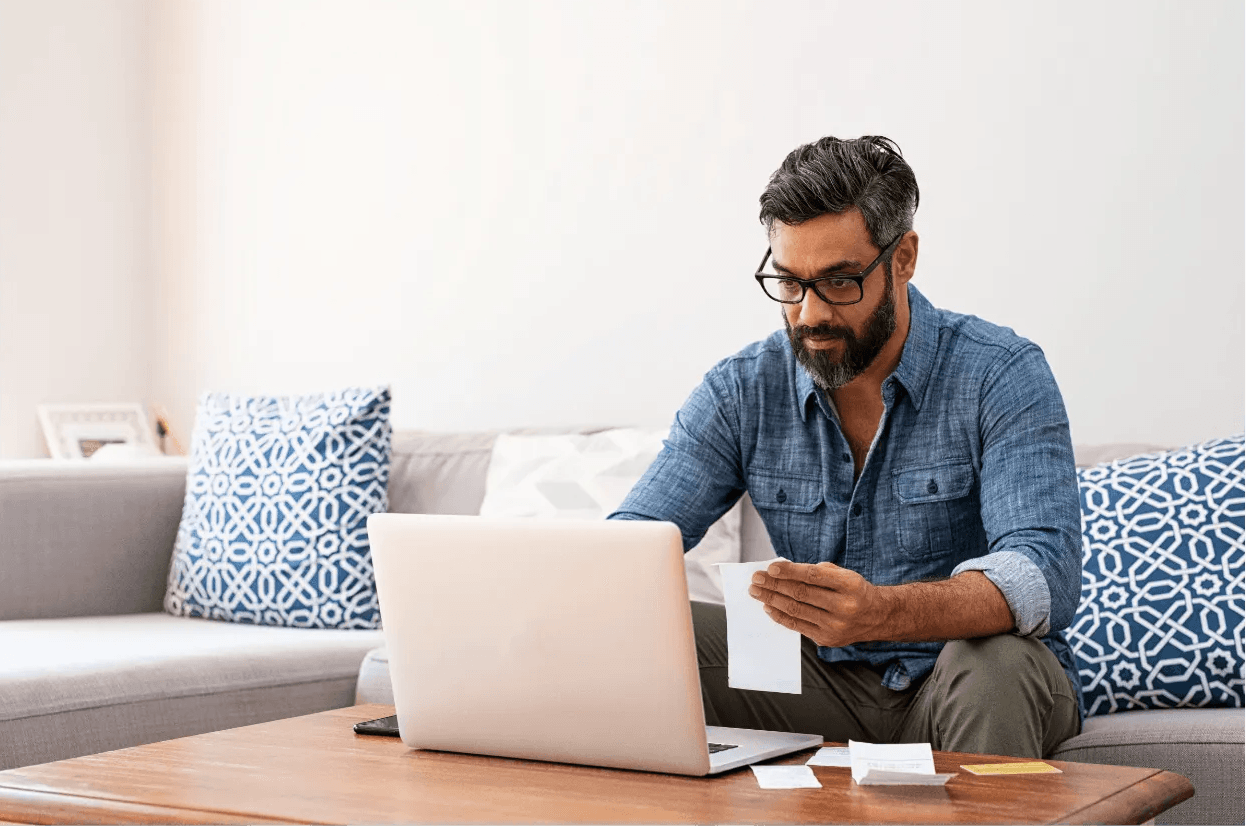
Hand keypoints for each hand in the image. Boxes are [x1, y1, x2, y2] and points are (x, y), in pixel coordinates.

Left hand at [748, 561, 889, 647]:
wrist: (876, 617)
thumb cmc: (853, 590)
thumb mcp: (843, 575)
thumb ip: (816, 572)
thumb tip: (782, 571)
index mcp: (850, 584)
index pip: (813, 576)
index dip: (790, 571)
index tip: (770, 568)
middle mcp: (844, 606)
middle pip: (801, 594)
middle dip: (774, 585)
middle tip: (756, 579)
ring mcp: (836, 625)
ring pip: (796, 610)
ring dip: (771, 599)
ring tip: (756, 591)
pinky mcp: (827, 639)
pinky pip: (798, 626)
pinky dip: (780, 615)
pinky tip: (768, 606)